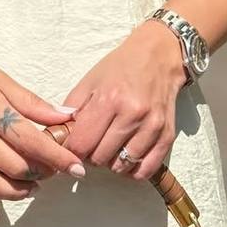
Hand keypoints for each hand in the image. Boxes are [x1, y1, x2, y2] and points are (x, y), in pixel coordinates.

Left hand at [59, 20, 187, 181]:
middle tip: (93, 143)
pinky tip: (126, 157)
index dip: (73, 149)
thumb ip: (71, 107)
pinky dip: (132, 170)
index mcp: (108, 99)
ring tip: (110, 148)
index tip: (74, 145)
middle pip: (100, 158)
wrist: (158, 56)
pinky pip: (145, 170)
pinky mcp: (167, 135)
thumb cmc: (121, 67)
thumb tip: (59, 133)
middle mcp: (131, 114)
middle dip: (91, 155)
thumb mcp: (90, 80)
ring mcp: (151, 126)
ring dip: (111, 162)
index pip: (82, 143)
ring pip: (121, 166)